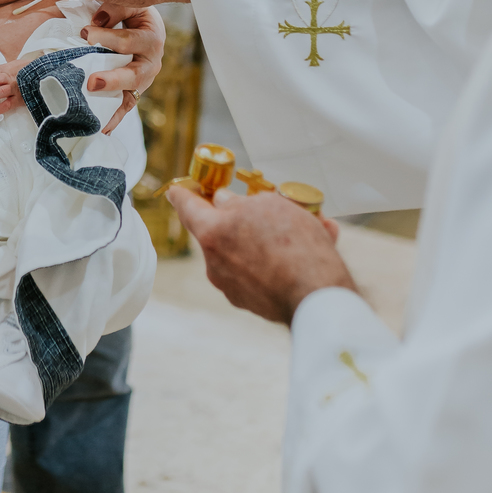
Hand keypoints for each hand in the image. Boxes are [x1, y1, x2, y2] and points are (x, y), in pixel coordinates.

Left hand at [78, 7, 165, 133]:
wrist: (138, 22)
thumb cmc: (128, 9)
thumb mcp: (126, 1)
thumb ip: (114, 7)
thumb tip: (97, 21)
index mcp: (151, 36)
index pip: (128, 40)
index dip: (106, 37)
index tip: (85, 32)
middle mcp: (151, 61)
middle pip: (133, 74)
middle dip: (113, 80)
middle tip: (92, 82)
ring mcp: (142, 80)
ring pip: (129, 95)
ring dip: (111, 104)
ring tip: (94, 114)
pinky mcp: (132, 92)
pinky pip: (124, 108)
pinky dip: (113, 118)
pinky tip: (102, 129)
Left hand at [167, 186, 354, 324]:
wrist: (315, 296)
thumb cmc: (293, 244)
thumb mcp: (268, 205)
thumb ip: (240, 203)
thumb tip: (227, 205)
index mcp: (212, 233)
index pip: (188, 207)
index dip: (183, 194)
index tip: (176, 191)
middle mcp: (214, 262)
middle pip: (220, 231)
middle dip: (241, 219)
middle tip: (264, 209)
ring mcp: (231, 286)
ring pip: (245, 252)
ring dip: (268, 240)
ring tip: (306, 231)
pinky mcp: (251, 302)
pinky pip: (260, 273)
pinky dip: (277, 262)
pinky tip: (308, 255)